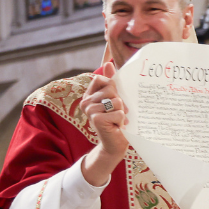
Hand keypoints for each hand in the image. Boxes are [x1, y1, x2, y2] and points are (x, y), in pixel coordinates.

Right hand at [80, 62, 129, 185]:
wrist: (114, 145)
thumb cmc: (116, 121)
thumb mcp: (114, 99)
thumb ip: (111, 82)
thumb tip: (108, 64)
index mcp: (89, 95)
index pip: (101, 79)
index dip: (112, 87)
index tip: (114, 100)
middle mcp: (86, 102)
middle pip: (111, 89)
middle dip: (120, 102)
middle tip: (117, 113)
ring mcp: (90, 110)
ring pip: (116, 101)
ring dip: (121, 112)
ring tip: (117, 120)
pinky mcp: (97, 119)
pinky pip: (118, 113)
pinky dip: (122, 121)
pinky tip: (116, 127)